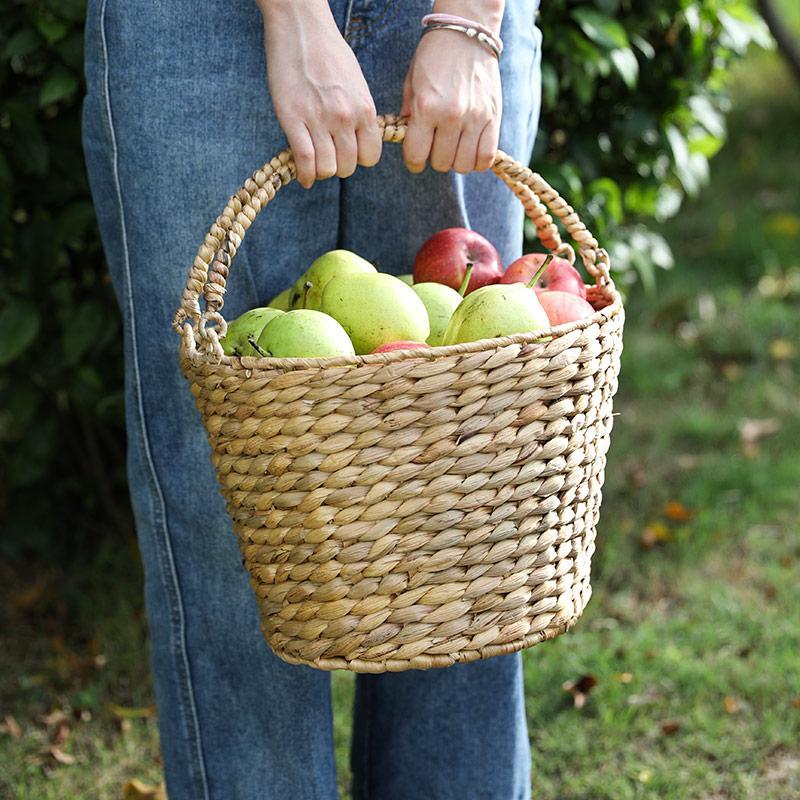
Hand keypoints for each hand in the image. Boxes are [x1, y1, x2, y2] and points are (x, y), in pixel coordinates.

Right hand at [259, 0, 381, 187]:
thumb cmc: (330, 53)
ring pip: (327, 168)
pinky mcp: (292, 119)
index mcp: (364, 109)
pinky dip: (304, 175)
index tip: (349, 153)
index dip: (359, 159)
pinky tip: (303, 176)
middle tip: (329, 156)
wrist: (301, 27)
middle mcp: (344, 118)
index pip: (370, 157)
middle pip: (348, 166)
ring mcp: (318, 120)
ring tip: (315, 162)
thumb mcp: (357, 84)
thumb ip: (360, 113)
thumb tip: (360, 140)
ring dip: (321, 170)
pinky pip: (304, 161)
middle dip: (339, 166)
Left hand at [401, 18, 501, 173]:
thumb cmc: (434, 57)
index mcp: (426, 107)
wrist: (466, 33)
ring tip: (453, 147)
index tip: (416, 158)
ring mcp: (475, 118)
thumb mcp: (412, 83)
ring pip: (463, 165)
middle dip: (434, 158)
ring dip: (456, 160)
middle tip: (436, 145)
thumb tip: (410, 142)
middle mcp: (451, 116)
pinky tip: (470, 150)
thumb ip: (409, 116)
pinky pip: (486, 157)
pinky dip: (477, 161)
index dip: (413, 161)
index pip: (416, 155)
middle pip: (441, 163)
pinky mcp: (493, 118)